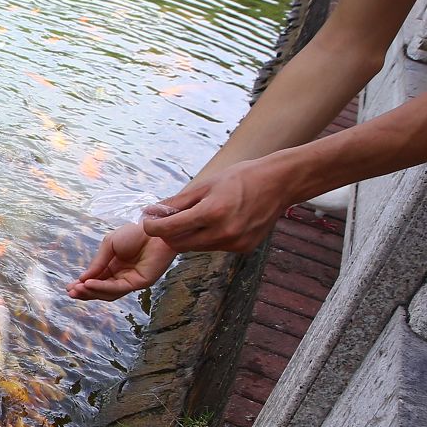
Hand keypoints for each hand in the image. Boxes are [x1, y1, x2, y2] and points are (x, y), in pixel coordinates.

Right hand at [68, 221, 176, 300]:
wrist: (155, 229)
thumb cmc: (135, 233)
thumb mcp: (109, 244)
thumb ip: (98, 262)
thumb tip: (83, 278)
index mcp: (114, 266)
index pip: (97, 279)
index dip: (83, 284)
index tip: (69, 287)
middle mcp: (122, 276)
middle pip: (101, 289)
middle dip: (85, 292)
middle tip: (70, 292)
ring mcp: (131, 281)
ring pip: (108, 292)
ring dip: (92, 292)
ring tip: (78, 289)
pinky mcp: (140, 283)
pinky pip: (118, 288)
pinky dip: (103, 287)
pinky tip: (90, 284)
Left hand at [139, 159, 292, 255]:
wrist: (279, 183)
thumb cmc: (241, 178)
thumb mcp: (206, 184)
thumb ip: (178, 202)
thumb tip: (152, 211)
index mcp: (212, 213)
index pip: (170, 229)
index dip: (153, 227)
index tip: (147, 222)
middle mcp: (223, 233)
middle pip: (180, 244)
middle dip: (169, 234)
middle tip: (166, 221)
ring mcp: (235, 243)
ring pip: (197, 248)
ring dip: (189, 236)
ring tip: (195, 218)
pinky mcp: (243, 249)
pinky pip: (215, 248)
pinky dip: (208, 239)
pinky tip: (217, 223)